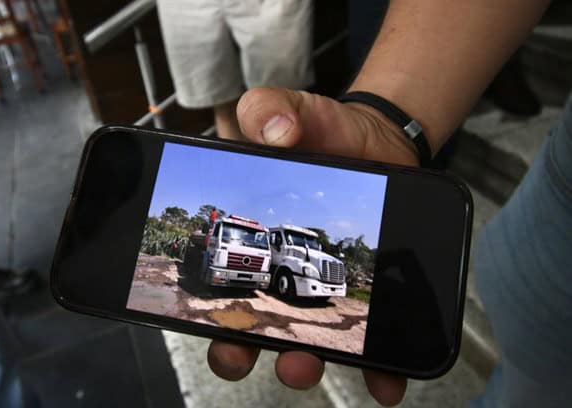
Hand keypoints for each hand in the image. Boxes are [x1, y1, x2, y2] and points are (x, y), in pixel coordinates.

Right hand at [209, 87, 411, 406]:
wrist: (378, 144)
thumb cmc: (325, 134)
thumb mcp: (293, 113)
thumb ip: (269, 110)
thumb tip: (273, 133)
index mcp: (254, 245)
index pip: (222, 293)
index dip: (213, 321)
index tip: (215, 333)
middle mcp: (284, 277)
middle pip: (259, 333)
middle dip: (252, 354)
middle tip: (256, 353)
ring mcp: (326, 292)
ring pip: (311, 345)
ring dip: (306, 365)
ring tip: (309, 363)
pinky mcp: (369, 297)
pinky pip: (373, 345)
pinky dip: (379, 371)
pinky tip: (386, 384)